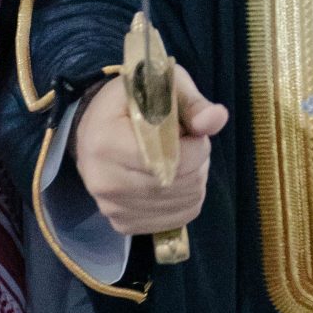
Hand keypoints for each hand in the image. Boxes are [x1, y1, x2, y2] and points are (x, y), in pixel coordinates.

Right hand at [74, 63, 225, 235]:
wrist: (94, 129)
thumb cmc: (131, 103)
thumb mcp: (161, 87)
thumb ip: (191, 104)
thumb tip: (217, 118)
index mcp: (107, 142)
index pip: (171, 158)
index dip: (196, 144)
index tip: (189, 130)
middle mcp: (104, 181)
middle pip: (180, 182)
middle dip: (198, 161)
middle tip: (185, 142)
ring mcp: (112, 208)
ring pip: (184, 202)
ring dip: (194, 179)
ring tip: (178, 158)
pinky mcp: (122, 224)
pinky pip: (176, 219)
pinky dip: (186, 199)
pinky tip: (174, 180)